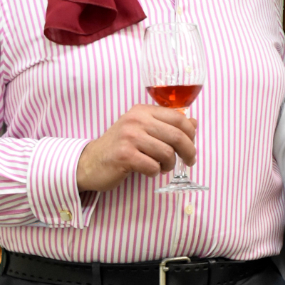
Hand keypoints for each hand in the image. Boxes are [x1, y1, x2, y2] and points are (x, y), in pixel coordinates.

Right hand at [76, 105, 196, 191]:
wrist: (90, 162)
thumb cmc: (120, 147)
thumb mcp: (142, 130)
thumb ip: (166, 125)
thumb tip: (193, 123)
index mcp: (142, 111)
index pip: (178, 117)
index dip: (191, 133)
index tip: (191, 145)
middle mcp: (136, 120)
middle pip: (176, 136)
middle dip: (188, 152)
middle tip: (189, 162)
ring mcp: (129, 137)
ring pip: (167, 153)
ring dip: (169, 165)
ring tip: (162, 167)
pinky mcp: (124, 155)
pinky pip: (153, 166)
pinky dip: (154, 173)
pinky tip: (148, 171)